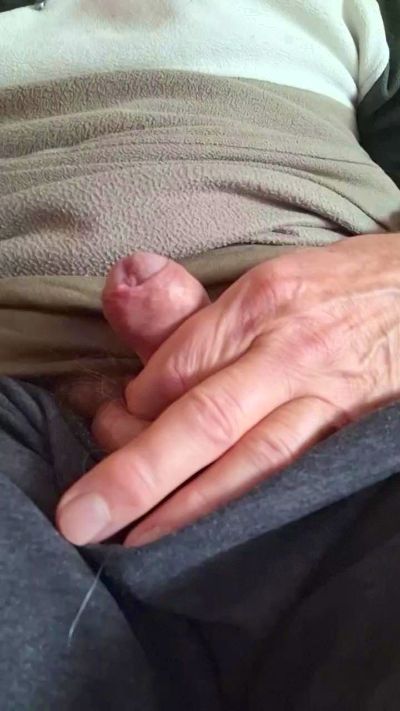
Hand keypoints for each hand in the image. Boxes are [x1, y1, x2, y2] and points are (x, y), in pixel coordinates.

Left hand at [56, 233, 399, 546]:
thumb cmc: (341, 285)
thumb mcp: (272, 277)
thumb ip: (204, 317)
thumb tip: (137, 343)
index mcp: (261, 301)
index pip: (177, 367)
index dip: (135, 407)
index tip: (115, 423)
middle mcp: (289, 351)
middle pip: (203, 418)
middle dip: (137, 472)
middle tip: (82, 516)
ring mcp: (325, 397)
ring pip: (252, 462)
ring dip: (189, 508)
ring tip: (136, 545)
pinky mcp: (350, 433)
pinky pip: (295, 477)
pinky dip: (249, 508)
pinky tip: (216, 536)